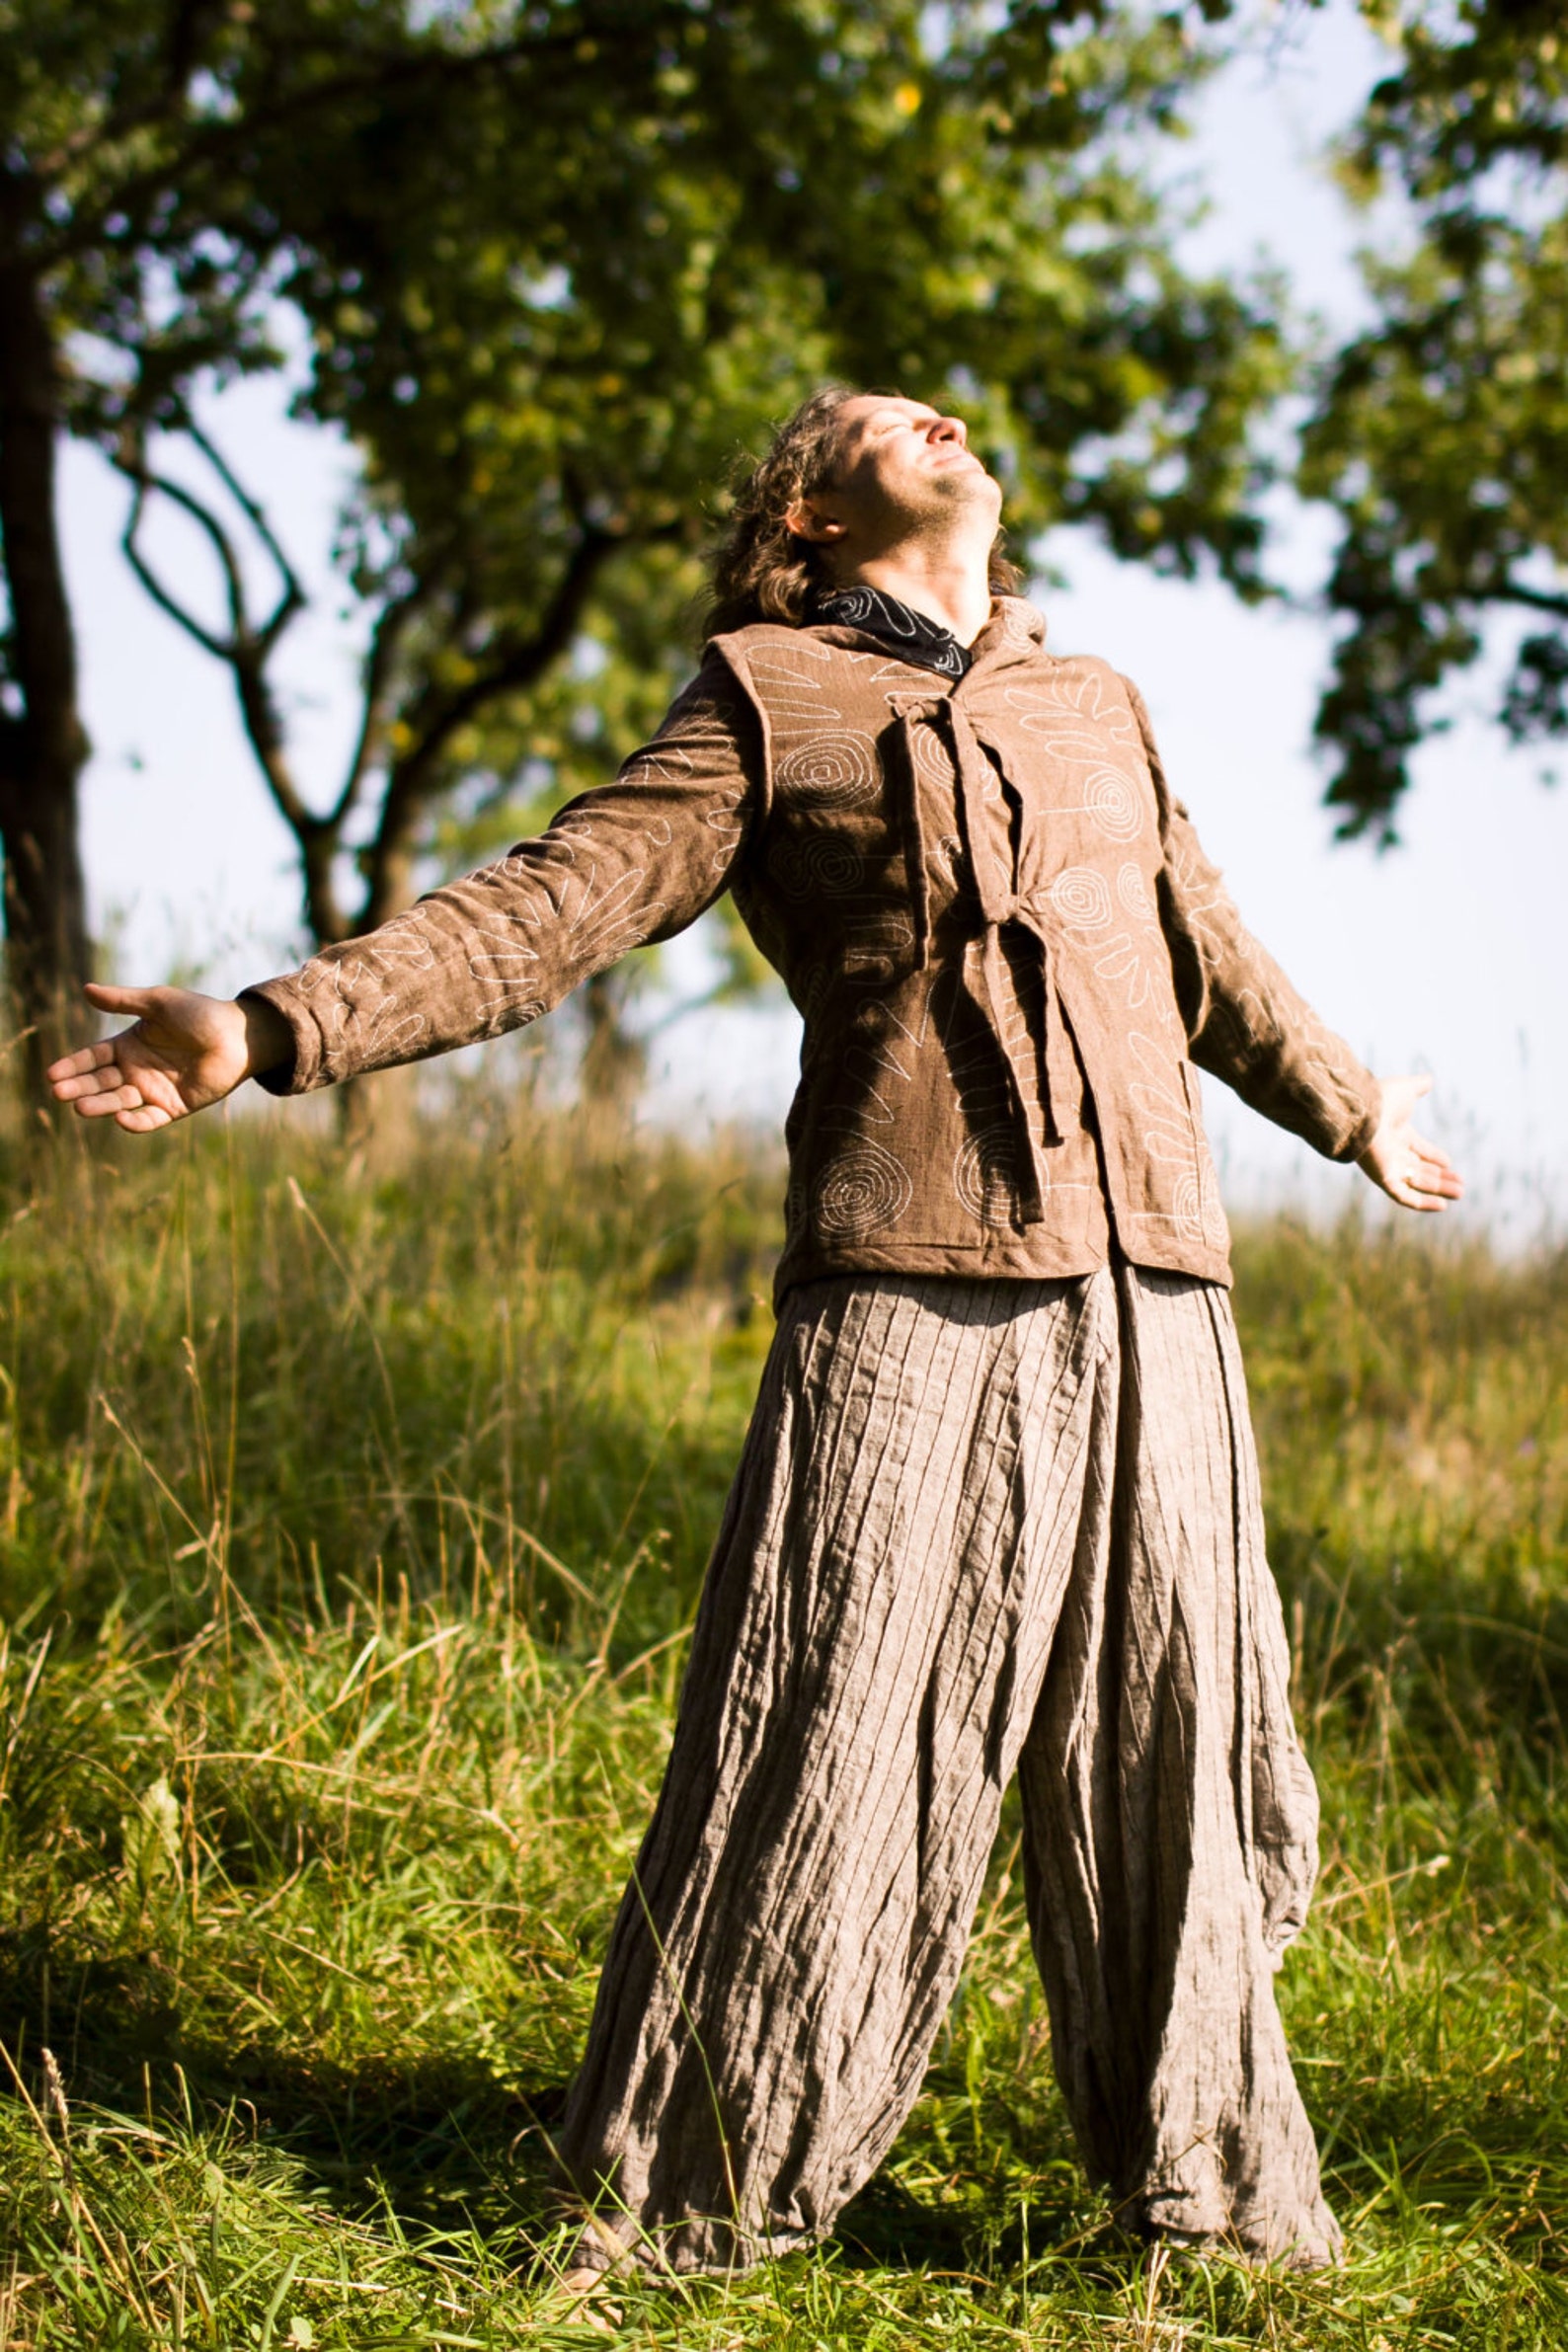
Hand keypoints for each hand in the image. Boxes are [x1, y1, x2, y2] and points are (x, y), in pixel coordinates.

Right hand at [45, 983, 290, 1133]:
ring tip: (80, 1106)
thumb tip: (85, 990)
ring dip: (99, 1105)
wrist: (238, 1036)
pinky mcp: (173, 1108)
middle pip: (100, 1082)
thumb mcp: (158, 1003)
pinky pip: (149, 1119)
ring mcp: (153, 1091)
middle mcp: (136, 1071)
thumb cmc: (199, 1014)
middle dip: (79, 1088)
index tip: (52, 1075)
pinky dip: (134, 1121)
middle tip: (59, 1093)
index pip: (93, 1059)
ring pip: (119, 1102)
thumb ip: (123, 1001)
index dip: (72, 1066)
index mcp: (129, 1045)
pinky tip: (119, 1118)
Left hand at [1357, 1074, 1462, 1213]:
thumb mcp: (1406, 1089)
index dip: (1434, 1157)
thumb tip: (1429, 1079)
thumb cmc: (1381, 1099)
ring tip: (1460, 1193)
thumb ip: (1419, 1085)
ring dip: (1439, 1190)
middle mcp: (1392, 1153)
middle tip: (1461, 1185)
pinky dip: (1423, 1203)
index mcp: (1397, 1134)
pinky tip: (1442, 1205)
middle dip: (1440, 1178)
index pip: (1418, 1149)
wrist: (1360, 1112)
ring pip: (1417, 1184)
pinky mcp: (1384, 1179)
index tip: (1449, 1163)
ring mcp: (1388, 1167)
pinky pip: (1404, 1196)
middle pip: (1419, 1169)